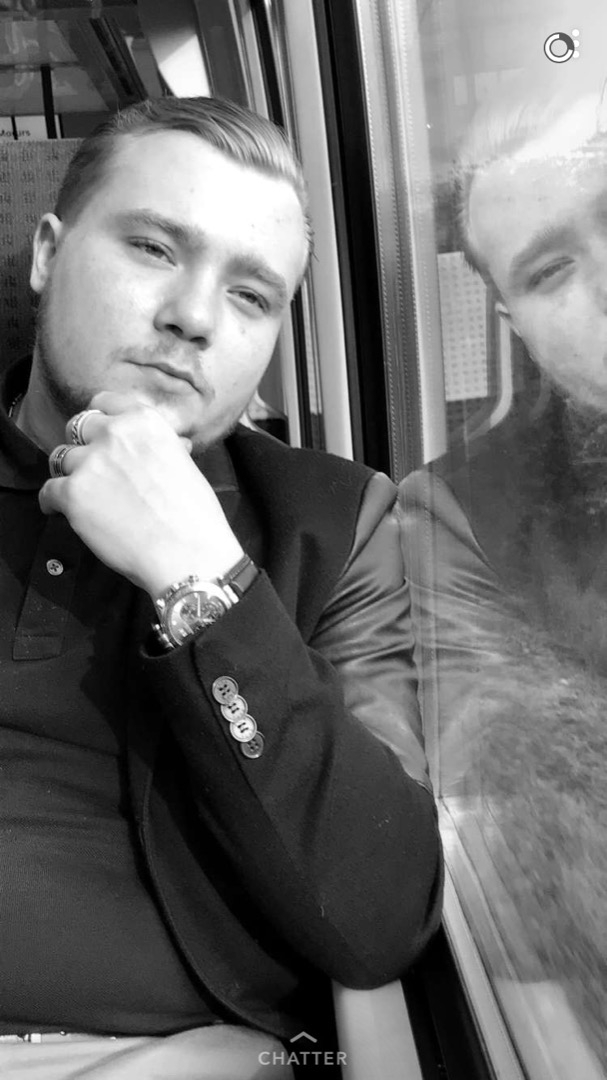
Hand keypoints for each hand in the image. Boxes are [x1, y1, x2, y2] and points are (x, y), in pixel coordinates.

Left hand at [39, 392, 244, 597]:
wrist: (187, 553)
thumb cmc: (194, 516)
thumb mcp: (184, 463)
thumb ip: (164, 447)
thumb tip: (173, 444)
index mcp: (144, 421)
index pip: (104, 402)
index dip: (100, 420)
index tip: (100, 436)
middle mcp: (114, 433)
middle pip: (77, 427)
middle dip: (82, 445)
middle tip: (91, 467)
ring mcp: (90, 462)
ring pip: (60, 459)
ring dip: (69, 474)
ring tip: (80, 494)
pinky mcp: (72, 494)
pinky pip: (48, 491)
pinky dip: (52, 503)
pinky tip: (61, 512)